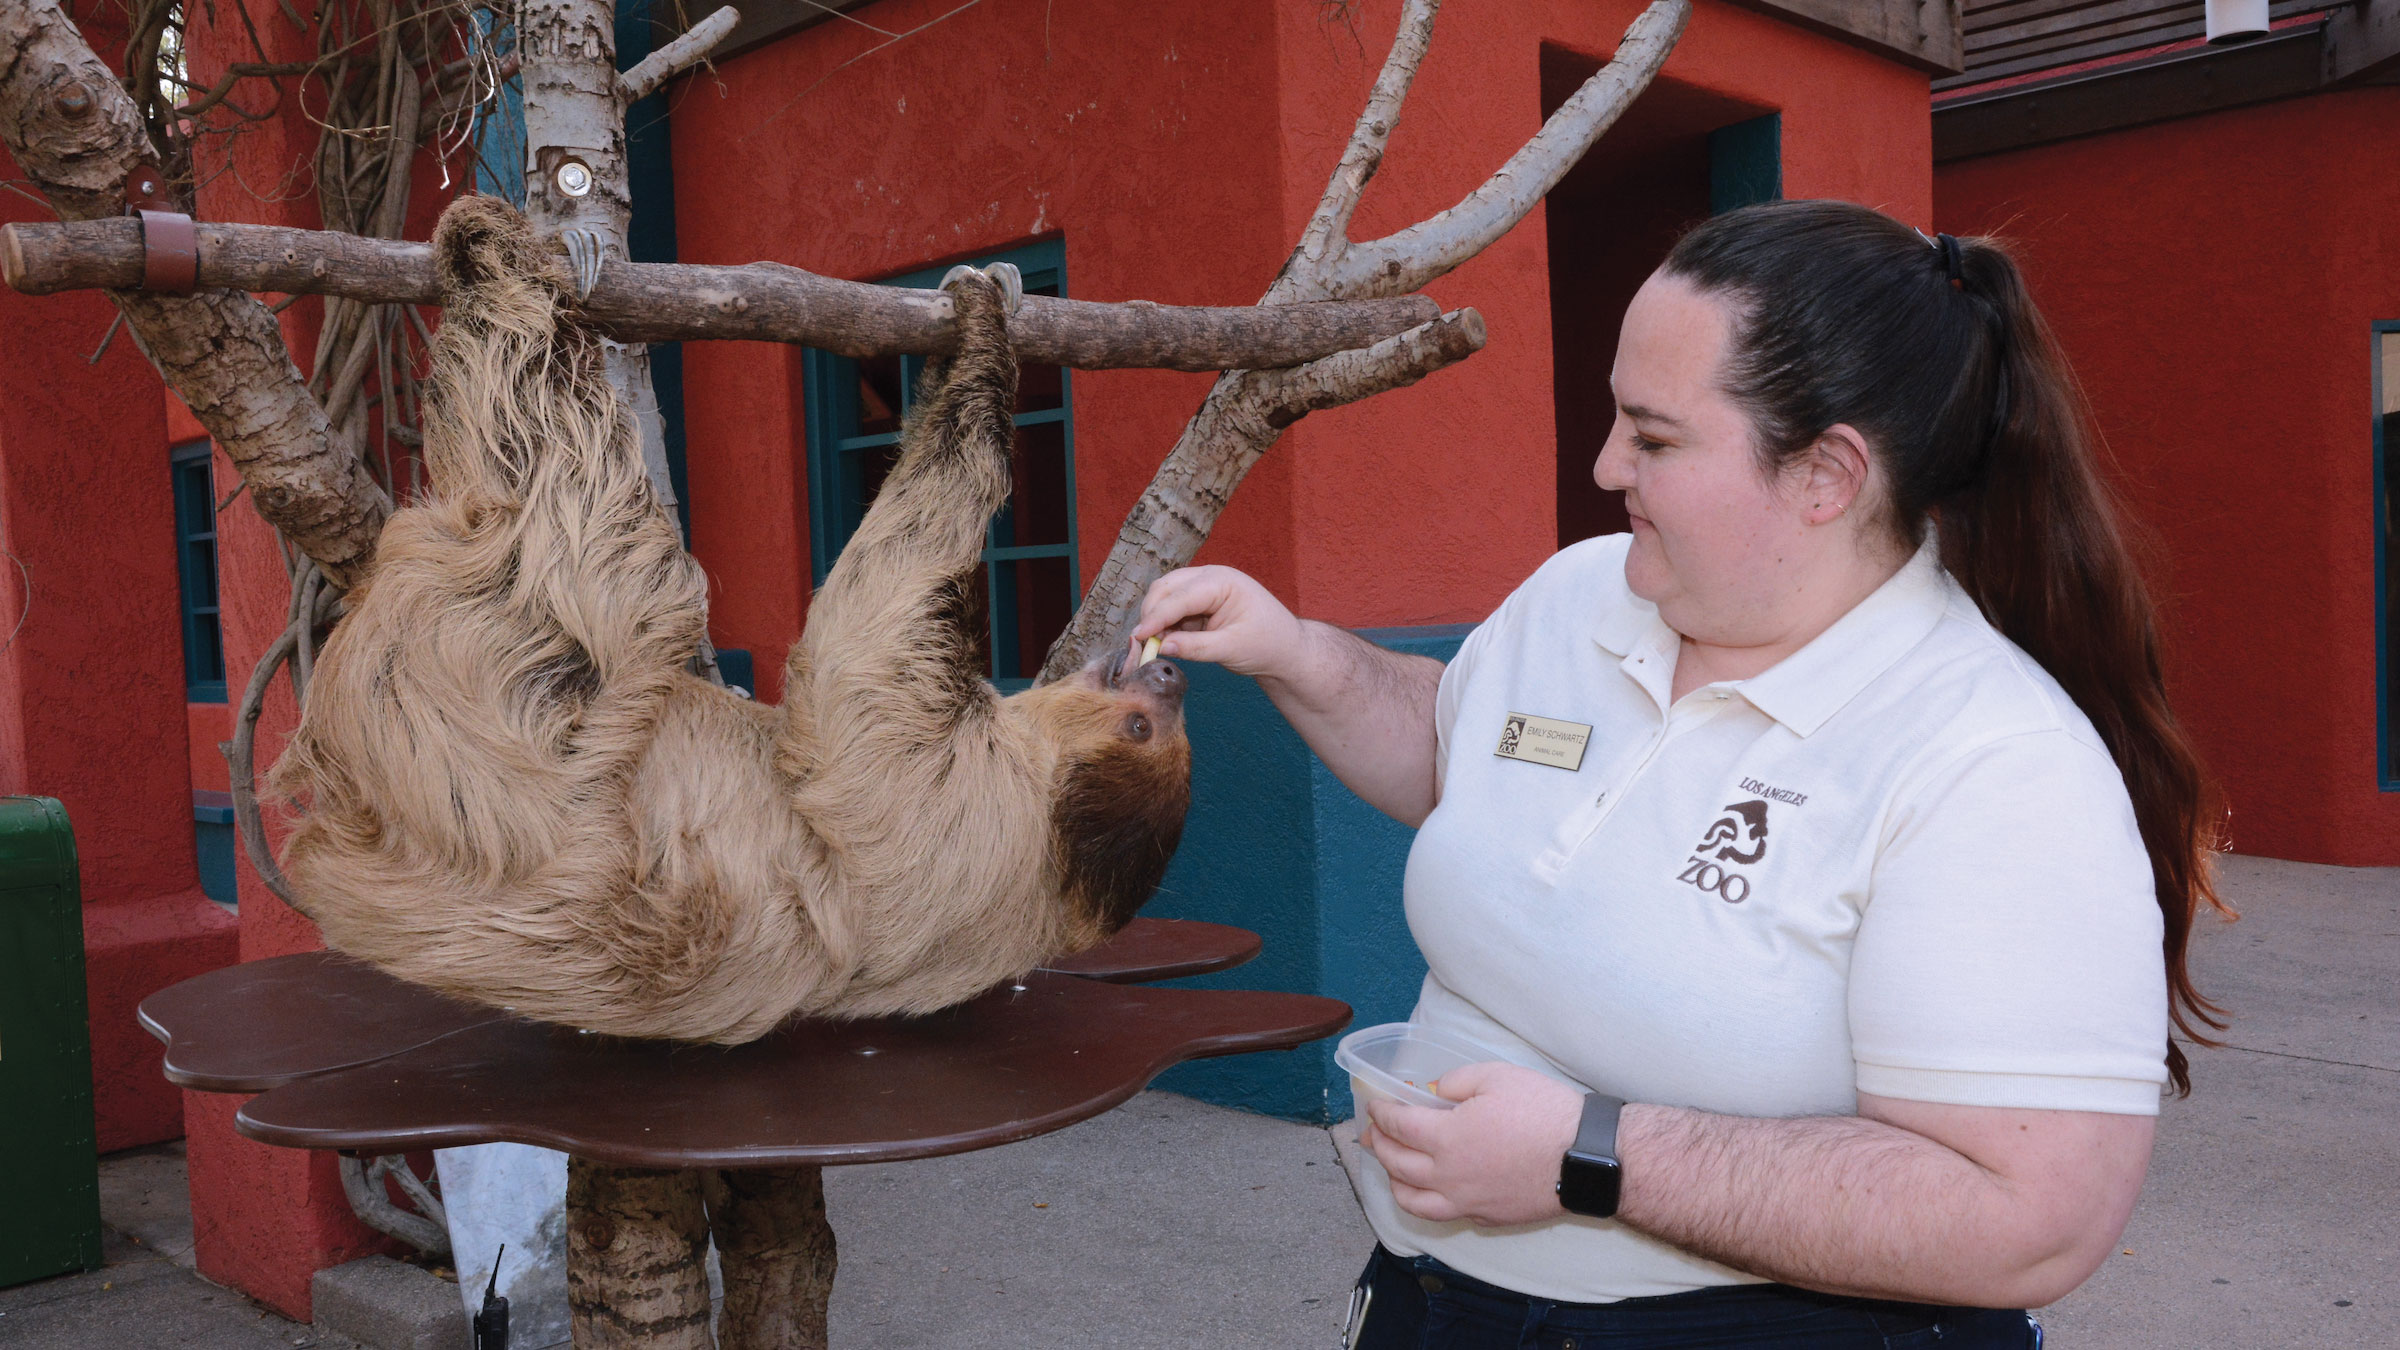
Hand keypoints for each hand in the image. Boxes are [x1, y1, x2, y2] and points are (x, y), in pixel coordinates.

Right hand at [1129, 566, 1308, 680]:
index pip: (1180, 597)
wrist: (1285, 649)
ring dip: (1158, 618)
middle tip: (1143, 644)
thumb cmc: (1267, 645)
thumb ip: (1195, 647)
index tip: (1138, 637)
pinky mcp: (1200, 600)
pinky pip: (1174, 607)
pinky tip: (1169, 641)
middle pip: (1166, 588)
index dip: (1156, 617)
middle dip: (1152, 614)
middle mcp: (1211, 577)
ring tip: (1158, 645)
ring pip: (1166, 595)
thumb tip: (1161, 647)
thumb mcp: (1231, 649)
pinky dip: (1166, 623)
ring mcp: (1204, 586)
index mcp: (1223, 582)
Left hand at [1360, 1061, 1584, 1226]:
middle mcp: (1448, 1177)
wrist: (1585, 1157)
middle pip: (1397, 1164)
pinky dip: (1427, 1201)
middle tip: (1371, 1133)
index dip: (1381, 1113)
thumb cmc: (1543, 1113)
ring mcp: (1466, 1202)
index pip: (1397, 1127)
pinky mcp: (1487, 1217)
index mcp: (1446, 1139)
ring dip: (1394, 1182)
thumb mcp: (1496, 1077)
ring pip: (1413, 1201)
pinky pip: (1444, 1213)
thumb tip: (1430, 1093)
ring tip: (1391, 1168)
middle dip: (1378, 1144)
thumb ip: (1454, 1083)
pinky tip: (1431, 1190)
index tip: (1374, 1105)